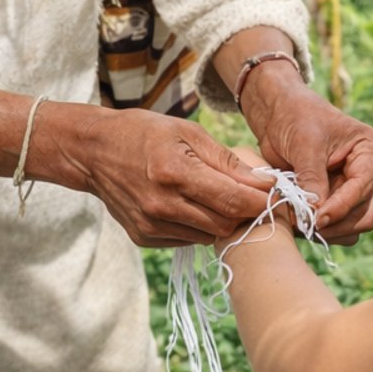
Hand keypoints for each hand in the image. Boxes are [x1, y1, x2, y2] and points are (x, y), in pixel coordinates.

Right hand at [57, 106, 273, 247]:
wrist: (94, 152)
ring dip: (223, 220)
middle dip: (245, 212)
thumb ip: (226, 160)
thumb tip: (264, 182)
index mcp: (175, 172)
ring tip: (224, 199)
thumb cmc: (144, 133)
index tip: (278, 195)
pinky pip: (187, 239)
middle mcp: (162, 205)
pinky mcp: (144, 238)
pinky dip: (199, 226)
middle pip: (225, 223)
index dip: (262, 201)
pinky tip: (195, 206)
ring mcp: (151, 225)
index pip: (233, 199)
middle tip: (255, 197)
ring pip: (208, 235)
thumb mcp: (187, 132)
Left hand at [240, 76, 372, 244]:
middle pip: (364, 214)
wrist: (279, 115)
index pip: (362, 188)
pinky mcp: (343, 201)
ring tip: (299, 223)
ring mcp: (360, 189)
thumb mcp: (305, 146)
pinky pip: (341, 229)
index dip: (339, 208)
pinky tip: (302, 223)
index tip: (314, 220)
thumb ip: (312, 180)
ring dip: (328, 231)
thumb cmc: (296, 118)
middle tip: (302, 225)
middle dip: (334, 224)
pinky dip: (324, 232)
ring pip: (354, 226)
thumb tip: (315, 215)